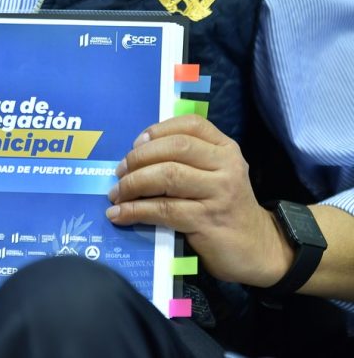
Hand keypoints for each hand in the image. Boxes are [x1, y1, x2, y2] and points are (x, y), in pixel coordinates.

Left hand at [106, 115, 293, 286]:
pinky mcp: (207, 220)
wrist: (257, 249)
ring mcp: (219, 193)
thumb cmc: (223, 208)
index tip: (135, 143)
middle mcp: (226, 166)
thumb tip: (135, 156)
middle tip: (119, 172)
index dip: (158, 130)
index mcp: (225, 149)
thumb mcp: (214, 176)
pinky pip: (164, 209)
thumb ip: (186, 161)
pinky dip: (136, 210)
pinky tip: (120, 215)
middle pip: (175, 148)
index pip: (191, 125)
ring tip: (116, 194)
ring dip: (133, 184)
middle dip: (139, 158)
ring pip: (167, 176)